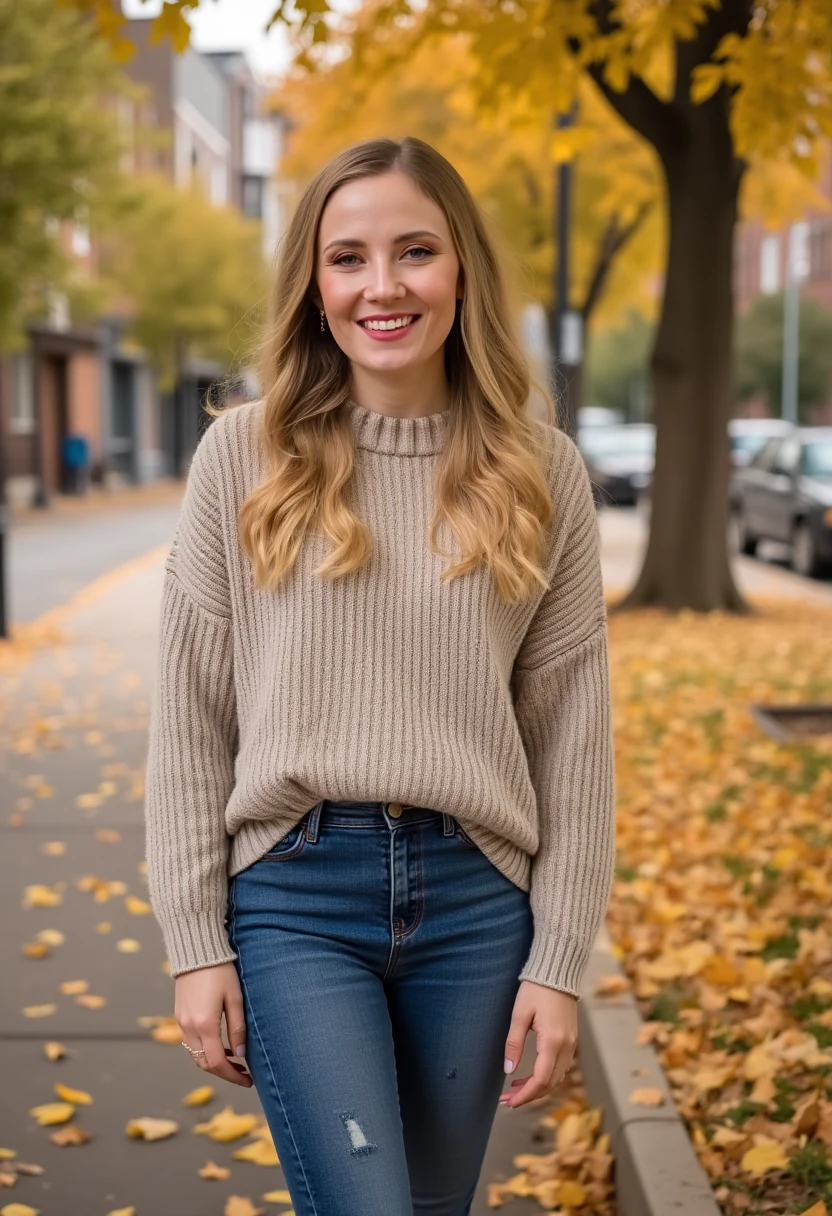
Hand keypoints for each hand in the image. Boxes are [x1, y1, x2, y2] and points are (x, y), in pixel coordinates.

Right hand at [175, 962, 252, 1088]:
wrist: (196, 950)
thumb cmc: (220, 971)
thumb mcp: (235, 998)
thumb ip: (237, 1028)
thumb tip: (240, 1054)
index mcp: (205, 1024)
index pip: (217, 1063)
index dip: (233, 1075)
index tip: (248, 1080)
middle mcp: (189, 1027)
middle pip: (204, 1063)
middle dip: (224, 1072)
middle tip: (244, 1073)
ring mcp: (181, 1022)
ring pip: (196, 1055)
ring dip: (213, 1062)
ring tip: (235, 1060)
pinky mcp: (179, 1015)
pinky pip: (191, 1042)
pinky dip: (205, 1050)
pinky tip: (220, 1045)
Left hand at [499, 981, 576, 1108]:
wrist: (557, 971)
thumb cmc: (536, 988)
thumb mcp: (519, 1014)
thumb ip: (514, 1043)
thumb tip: (508, 1070)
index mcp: (553, 1041)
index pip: (541, 1080)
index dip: (525, 1095)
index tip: (509, 1102)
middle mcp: (566, 1046)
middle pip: (550, 1083)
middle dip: (529, 1095)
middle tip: (507, 1099)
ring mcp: (571, 1043)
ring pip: (557, 1077)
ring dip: (537, 1087)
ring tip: (514, 1087)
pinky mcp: (571, 1039)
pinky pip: (560, 1067)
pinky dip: (546, 1076)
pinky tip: (530, 1073)